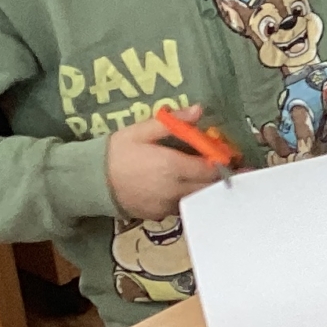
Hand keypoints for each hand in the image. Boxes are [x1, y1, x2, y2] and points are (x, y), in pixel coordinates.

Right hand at [106, 112, 226, 220]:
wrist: (90, 181)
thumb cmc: (116, 152)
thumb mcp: (140, 131)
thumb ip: (173, 122)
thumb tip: (199, 110)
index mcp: (171, 166)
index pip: (210, 169)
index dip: (224, 163)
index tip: (233, 157)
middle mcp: (173, 189)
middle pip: (209, 188)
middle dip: (222, 179)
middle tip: (236, 170)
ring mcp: (166, 205)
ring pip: (198, 200)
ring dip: (207, 190)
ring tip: (212, 178)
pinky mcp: (159, 215)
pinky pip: (182, 208)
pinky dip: (190, 199)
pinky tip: (189, 188)